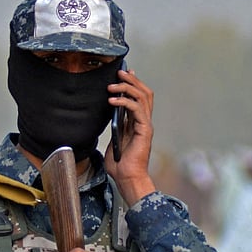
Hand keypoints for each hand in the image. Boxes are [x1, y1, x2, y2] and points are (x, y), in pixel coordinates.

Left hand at [104, 68, 156, 204]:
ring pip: (142, 97)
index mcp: (137, 123)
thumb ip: (114, 128)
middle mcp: (144, 122)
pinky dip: (125, 101)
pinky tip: (112, 100)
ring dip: (127, 87)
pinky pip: (137, 109)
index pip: (139, 97)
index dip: (133, 83)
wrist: (127, 178)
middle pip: (144, 92)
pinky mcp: (144, 130)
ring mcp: (146, 125)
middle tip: (119, 72)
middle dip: (132, 80)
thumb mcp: (113, 141)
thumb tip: (106, 116)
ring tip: (113, 84)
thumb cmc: (120, 165)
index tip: (123, 73)